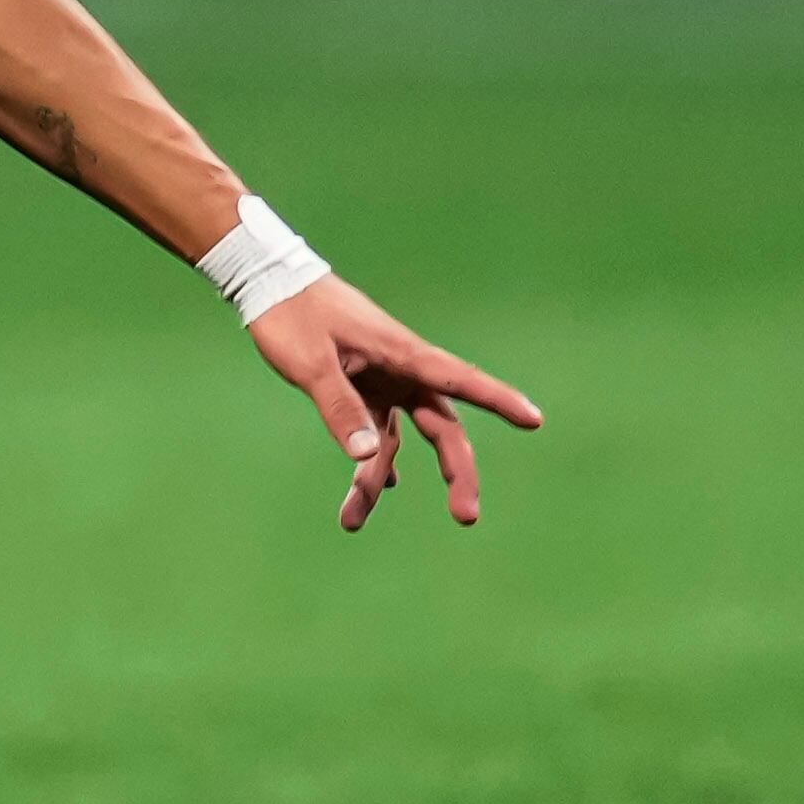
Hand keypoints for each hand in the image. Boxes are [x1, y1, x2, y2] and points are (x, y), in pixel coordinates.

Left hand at [244, 275, 542, 531]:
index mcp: (402, 355)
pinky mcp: (361, 387)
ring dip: (376, 480)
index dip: (498, 400)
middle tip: (465, 516)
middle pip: (442, 428)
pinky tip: (373, 487)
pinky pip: (375, 431)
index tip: (534, 419)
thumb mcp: (311, 365)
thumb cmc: (291, 316)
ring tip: (350, 521)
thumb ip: (339, 407)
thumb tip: (369, 456)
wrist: (269, 282)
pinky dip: (370, 459)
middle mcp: (402, 371)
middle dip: (456, 473)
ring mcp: (383, 381)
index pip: (459, 380)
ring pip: (398, 440)